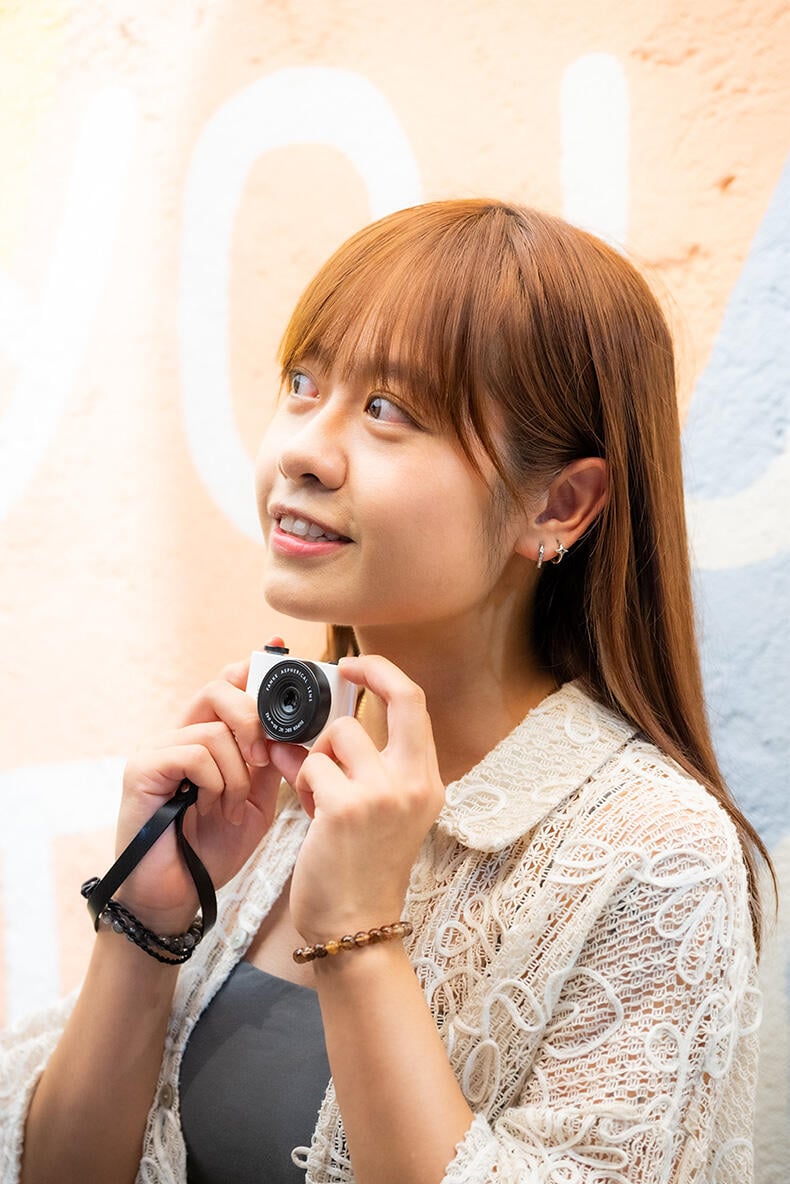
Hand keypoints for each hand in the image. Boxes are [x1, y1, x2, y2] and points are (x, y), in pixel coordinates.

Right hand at [116, 658, 282, 930]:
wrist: (175, 897)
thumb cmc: (209, 851)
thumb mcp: (255, 802)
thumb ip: (269, 764)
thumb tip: (290, 729)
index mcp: (206, 739)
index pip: (226, 685)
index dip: (250, 669)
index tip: (276, 653)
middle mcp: (178, 736)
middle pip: (218, 690)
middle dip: (252, 718)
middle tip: (262, 757)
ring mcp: (157, 750)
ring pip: (213, 729)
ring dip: (237, 773)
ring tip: (232, 808)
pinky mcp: (142, 770)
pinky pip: (193, 753)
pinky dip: (215, 781)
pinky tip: (213, 810)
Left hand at [270, 655, 444, 943]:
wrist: (354, 928)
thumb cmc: (359, 869)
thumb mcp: (371, 811)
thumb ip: (350, 766)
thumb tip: (305, 727)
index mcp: (426, 781)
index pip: (416, 703)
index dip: (385, 673)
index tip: (355, 665)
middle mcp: (414, 782)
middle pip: (398, 699)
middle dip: (364, 679)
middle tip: (341, 676)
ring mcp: (384, 794)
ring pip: (338, 735)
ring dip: (316, 757)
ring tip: (314, 792)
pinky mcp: (347, 808)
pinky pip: (311, 767)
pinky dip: (300, 783)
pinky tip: (306, 811)